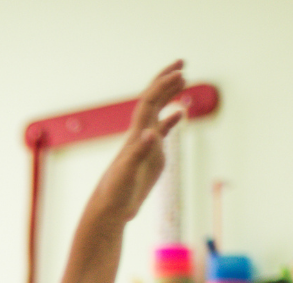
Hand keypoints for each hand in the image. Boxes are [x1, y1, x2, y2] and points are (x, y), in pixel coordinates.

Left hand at [87, 60, 185, 226]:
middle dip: (166, 81)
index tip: (180, 72)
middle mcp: (140, 135)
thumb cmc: (115, 193)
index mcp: (135, 136)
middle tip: (182, 62)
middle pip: (153, 100)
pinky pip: (162, 132)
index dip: (163, 86)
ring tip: (183, 80)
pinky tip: (180, 113)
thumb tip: (151, 133)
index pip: (150, 102)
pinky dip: (170, 120)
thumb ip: (139, 152)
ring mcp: (146, 145)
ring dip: (169, 95)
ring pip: (158, 113)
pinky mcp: (151, 158)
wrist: (109, 210)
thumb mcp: (127, 173)